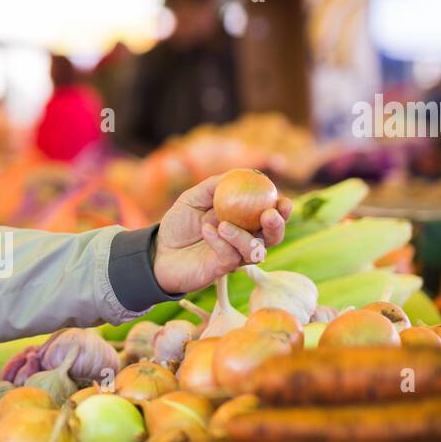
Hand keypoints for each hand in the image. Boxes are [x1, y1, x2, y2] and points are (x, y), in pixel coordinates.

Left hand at [152, 173, 292, 294]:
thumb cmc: (178, 224)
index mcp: (243, 220)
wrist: (158, 251)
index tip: (283, 201)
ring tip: (222, 224)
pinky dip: (220, 242)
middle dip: (277, 226)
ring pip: (254, 250)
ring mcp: (234, 255)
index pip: (270, 215)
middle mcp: (244, 239)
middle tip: (269, 215)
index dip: (281, 209)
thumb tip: (239, 172)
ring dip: (243, 236)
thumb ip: (215, 185)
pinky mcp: (221, 269)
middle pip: (272, 237)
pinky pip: (230, 256)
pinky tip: (206, 231)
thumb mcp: (193, 197)